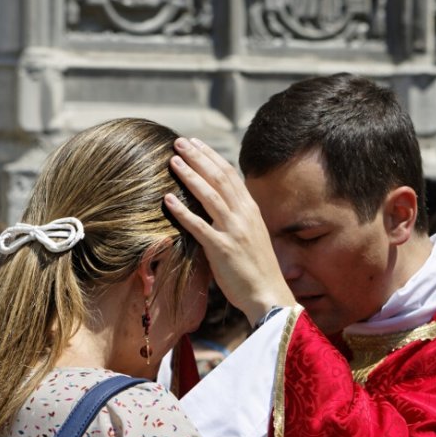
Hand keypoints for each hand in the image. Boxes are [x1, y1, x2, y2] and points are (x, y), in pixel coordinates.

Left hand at [164, 137, 293, 323]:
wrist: (268, 295)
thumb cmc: (257, 270)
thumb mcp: (251, 236)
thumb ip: (236, 219)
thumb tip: (218, 207)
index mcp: (250, 211)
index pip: (230, 175)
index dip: (211, 157)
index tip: (196, 144)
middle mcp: (243, 216)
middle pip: (219, 178)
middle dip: (198, 157)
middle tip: (179, 142)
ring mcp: (233, 231)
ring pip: (209, 195)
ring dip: (190, 176)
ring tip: (173, 161)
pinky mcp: (222, 249)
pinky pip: (199, 226)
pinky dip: (182, 210)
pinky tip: (167, 198)